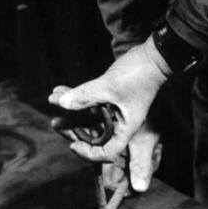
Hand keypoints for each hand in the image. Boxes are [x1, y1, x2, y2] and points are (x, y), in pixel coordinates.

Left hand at [48, 37, 169, 191]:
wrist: (154, 55)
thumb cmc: (139, 74)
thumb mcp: (109, 86)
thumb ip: (85, 96)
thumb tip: (60, 103)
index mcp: (125, 128)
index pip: (106, 153)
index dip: (88, 153)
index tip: (73, 144)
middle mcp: (120, 122)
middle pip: (93, 135)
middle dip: (72, 128)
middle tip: (56, 121)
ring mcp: (115, 110)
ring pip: (89, 116)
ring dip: (71, 109)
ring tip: (54, 98)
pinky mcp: (112, 97)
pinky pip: (91, 102)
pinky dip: (77, 96)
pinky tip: (61, 89)